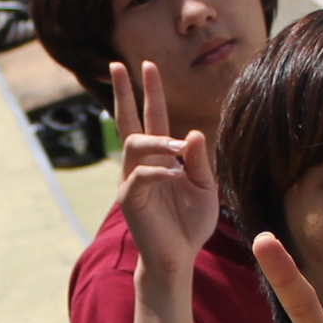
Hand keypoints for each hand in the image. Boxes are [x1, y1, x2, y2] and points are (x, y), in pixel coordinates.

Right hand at [109, 60, 219, 283]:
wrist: (179, 257)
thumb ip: (198, 161)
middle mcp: (142, 163)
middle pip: (128, 120)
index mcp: (161, 156)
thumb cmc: (191, 223)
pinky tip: (175, 175)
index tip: (147, 65)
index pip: (153, 116)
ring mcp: (132, 180)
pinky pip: (139, 176)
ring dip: (157, 141)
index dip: (150, 91)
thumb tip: (189, 133)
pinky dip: (158, 172)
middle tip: (118, 64)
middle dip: (123, 92)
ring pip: (134, 145)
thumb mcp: (204, 187)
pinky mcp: (129, 199)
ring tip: (178, 148)